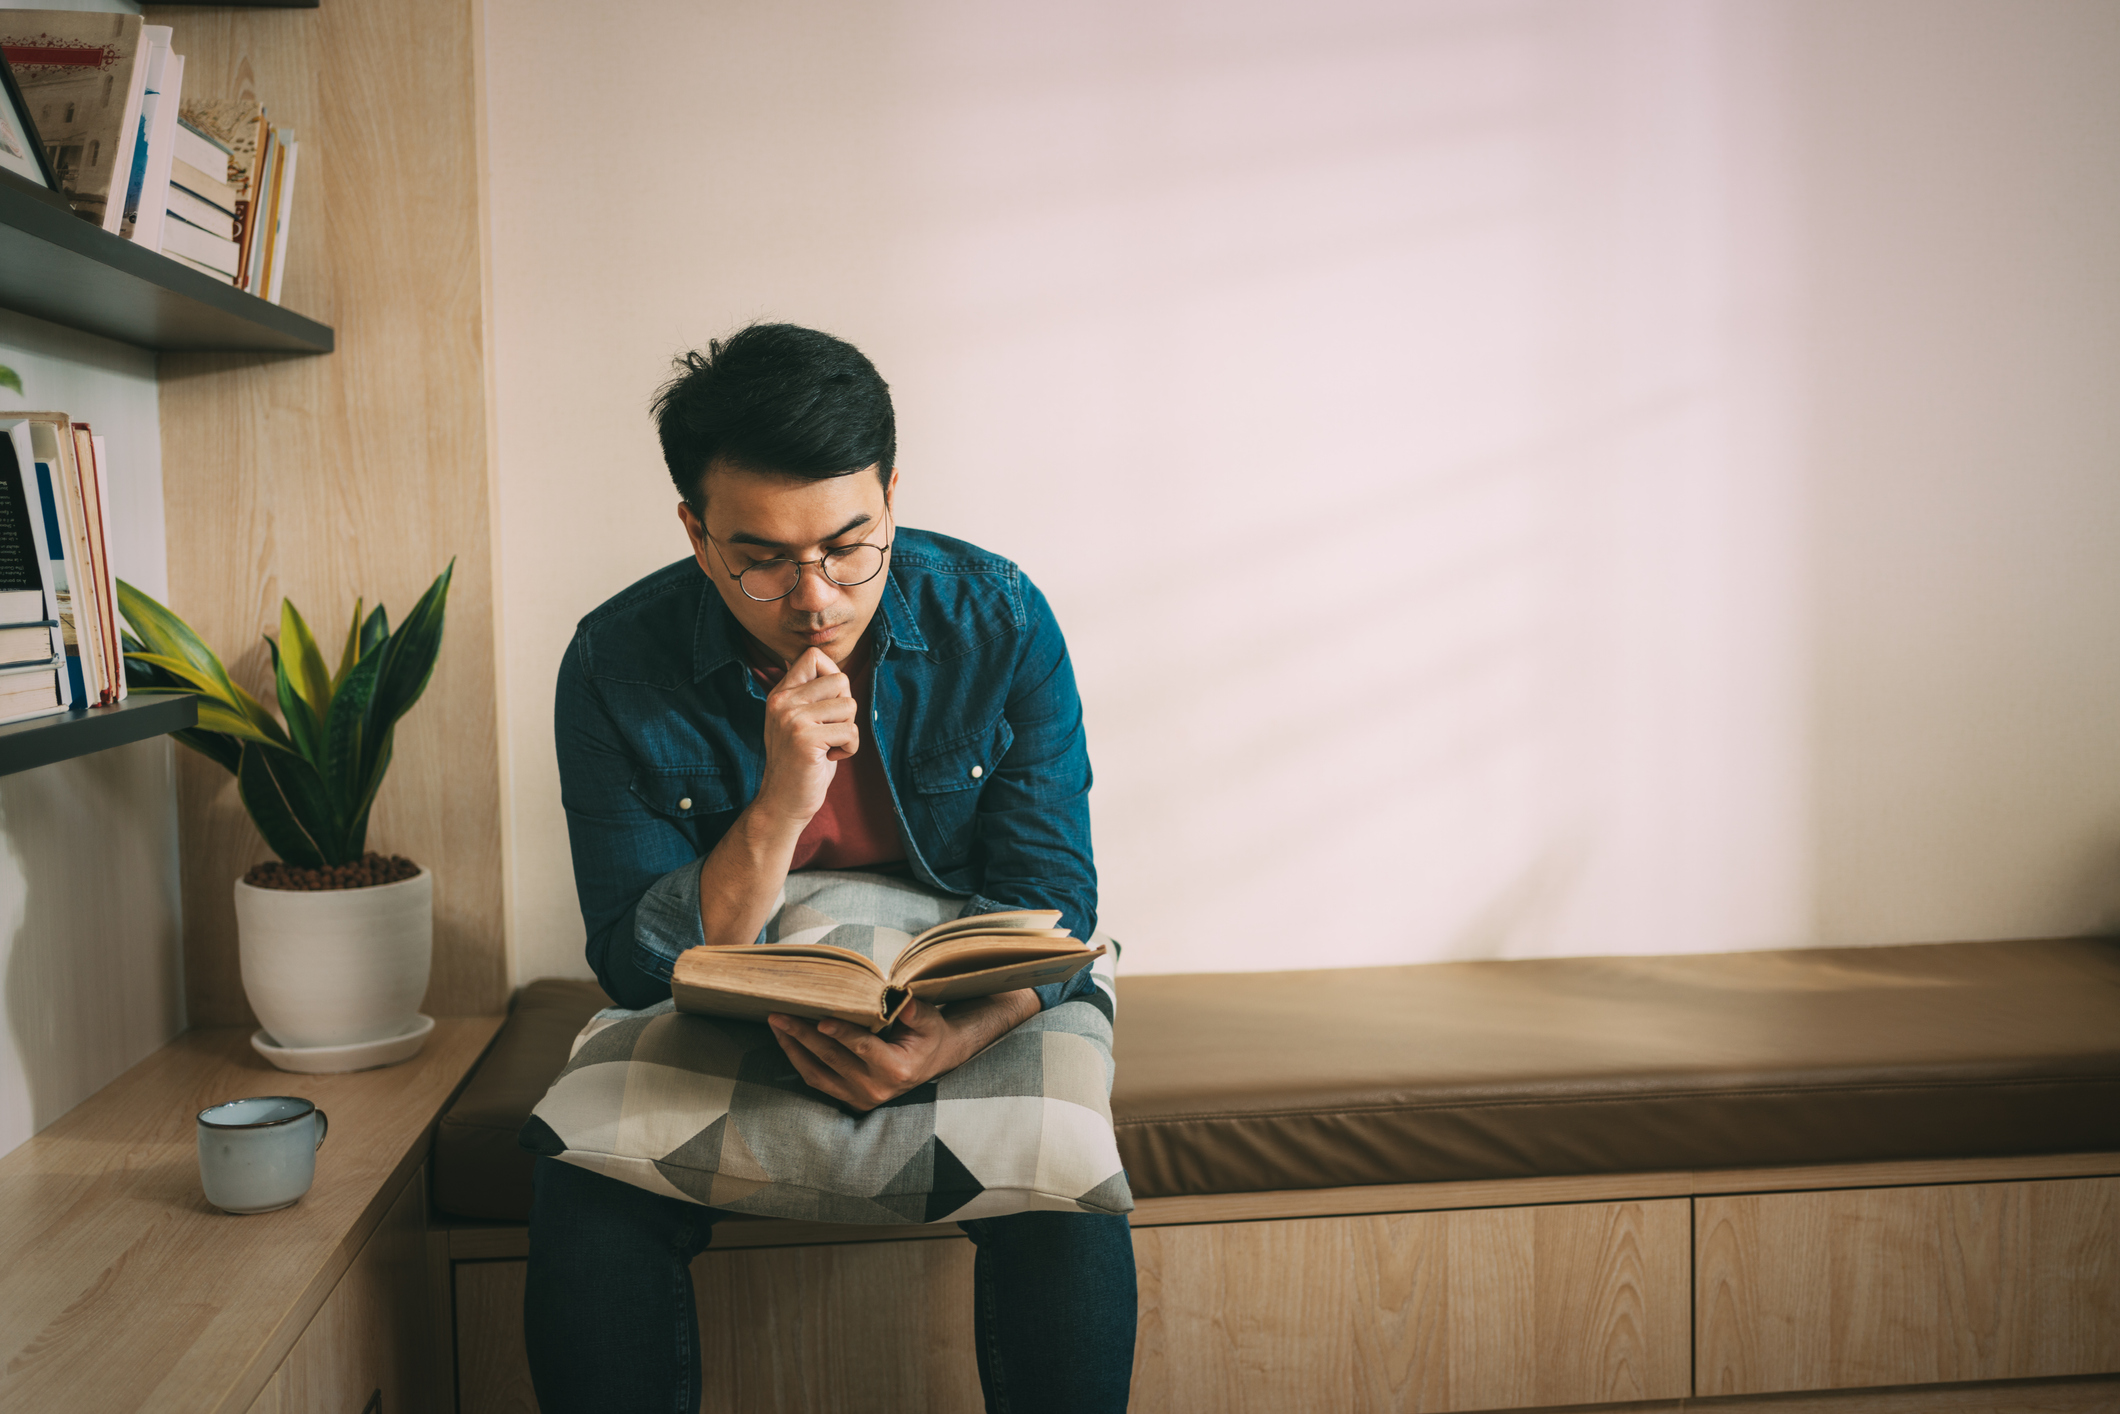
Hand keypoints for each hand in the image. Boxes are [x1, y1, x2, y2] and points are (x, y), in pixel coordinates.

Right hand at [755, 648, 856, 825]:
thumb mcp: (800, 720)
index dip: (833, 677)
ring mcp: (792, 719)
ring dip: (848, 731)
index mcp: (781, 693)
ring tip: (827, 746)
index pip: (814, 656)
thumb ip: (811, 695)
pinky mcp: (805, 739)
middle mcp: (783, 701)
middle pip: (841, 680)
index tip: (828, 705)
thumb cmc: (803, 762)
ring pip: (850, 706)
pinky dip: (849, 749)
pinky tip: (829, 758)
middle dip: (846, 708)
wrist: (783, 802)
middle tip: (828, 731)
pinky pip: (851, 732)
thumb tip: (829, 664)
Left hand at [767, 992, 1037, 1110]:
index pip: (862, 1048)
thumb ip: (915, 1011)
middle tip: (780, 1015)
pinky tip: (787, 1040)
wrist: (936, 1059)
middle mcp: (875, 1089)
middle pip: (832, 1059)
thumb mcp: (930, 1020)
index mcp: (896, 1069)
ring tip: (776, 1025)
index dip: (841, 1033)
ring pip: (817, 1074)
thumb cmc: (930, 1034)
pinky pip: (817, 1081)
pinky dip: (800, 1061)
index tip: (820, 1019)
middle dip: (802, 1035)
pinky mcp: (850, 1099)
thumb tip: (900, 999)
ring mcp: (860, 1097)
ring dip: (793, 1049)